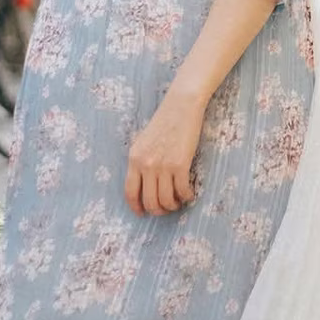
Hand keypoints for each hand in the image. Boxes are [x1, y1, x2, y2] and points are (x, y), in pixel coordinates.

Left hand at [125, 91, 204, 216]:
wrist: (181, 106)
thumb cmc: (164, 122)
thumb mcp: (144, 141)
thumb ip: (141, 161)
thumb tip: (146, 184)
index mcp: (134, 158)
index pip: (130, 192)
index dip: (136, 207)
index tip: (142, 213)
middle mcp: (146, 164)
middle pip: (149, 200)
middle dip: (158, 210)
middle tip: (166, 209)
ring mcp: (163, 165)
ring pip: (166, 200)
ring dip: (173, 205)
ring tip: (178, 202)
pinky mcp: (180, 164)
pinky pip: (182, 190)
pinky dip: (186, 196)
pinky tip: (189, 194)